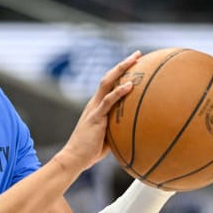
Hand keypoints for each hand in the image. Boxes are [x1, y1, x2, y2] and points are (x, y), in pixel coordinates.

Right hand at [58, 50, 140, 171]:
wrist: (74, 158)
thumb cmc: (90, 151)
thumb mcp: (108, 136)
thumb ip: (119, 129)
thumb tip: (136, 129)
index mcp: (96, 106)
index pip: (108, 84)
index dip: (120, 73)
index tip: (134, 64)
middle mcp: (94, 103)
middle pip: (108, 77)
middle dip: (123, 64)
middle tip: (137, 54)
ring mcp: (94, 108)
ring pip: (107, 83)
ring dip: (121, 70)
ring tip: (135, 60)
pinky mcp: (96, 117)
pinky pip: (108, 101)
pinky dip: (119, 92)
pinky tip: (129, 85)